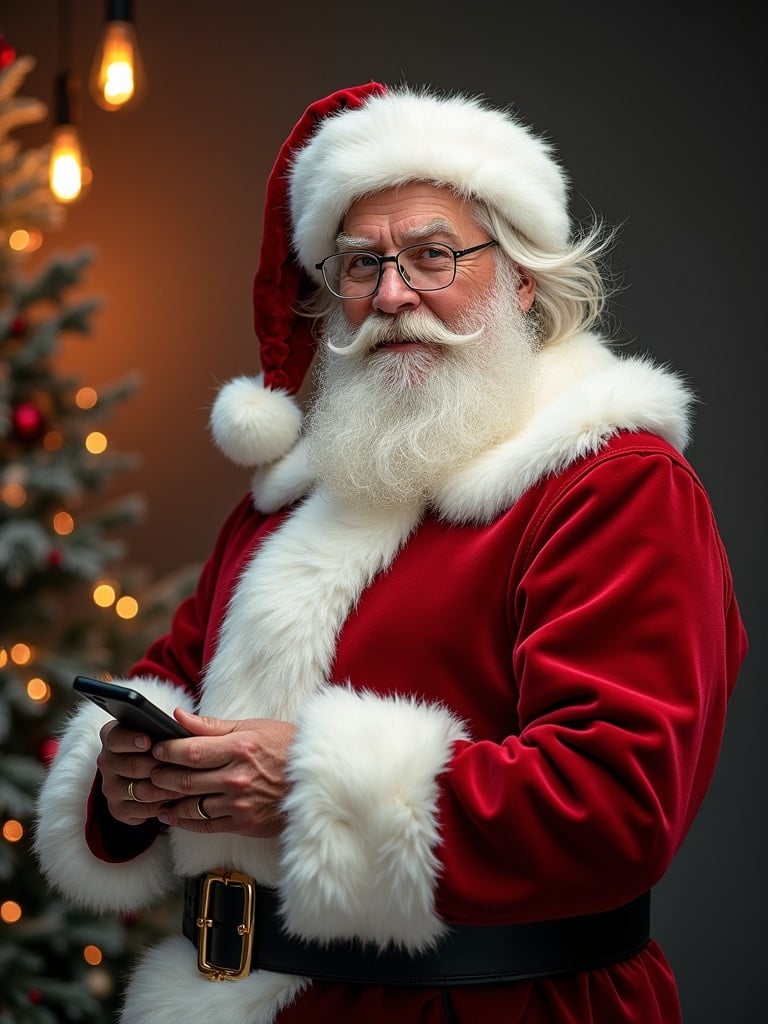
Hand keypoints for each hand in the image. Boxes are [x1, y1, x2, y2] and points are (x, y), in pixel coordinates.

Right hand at [97, 720, 185, 824]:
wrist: (147, 774)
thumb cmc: (158, 746)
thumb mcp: (159, 729)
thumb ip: (168, 723)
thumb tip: (180, 716)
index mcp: (112, 736)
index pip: (115, 737)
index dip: (131, 740)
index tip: (148, 742)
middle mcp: (106, 762)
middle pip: (132, 766)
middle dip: (158, 766)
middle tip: (180, 766)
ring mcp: (110, 787)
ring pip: (140, 790)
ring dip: (165, 788)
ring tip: (186, 783)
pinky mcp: (118, 809)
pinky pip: (143, 810)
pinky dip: (162, 805)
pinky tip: (177, 799)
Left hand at [150, 709, 295, 836]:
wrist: (316, 779)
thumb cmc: (285, 746)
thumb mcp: (253, 727)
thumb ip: (212, 725)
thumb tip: (178, 716)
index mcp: (240, 748)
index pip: (191, 751)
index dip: (167, 751)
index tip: (155, 748)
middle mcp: (238, 777)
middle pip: (185, 779)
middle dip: (160, 776)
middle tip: (146, 772)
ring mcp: (240, 803)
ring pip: (190, 805)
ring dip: (166, 800)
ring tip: (152, 794)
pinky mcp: (243, 824)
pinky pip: (203, 825)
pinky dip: (182, 821)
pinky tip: (170, 814)